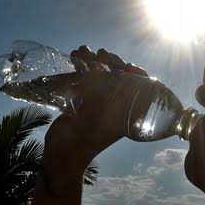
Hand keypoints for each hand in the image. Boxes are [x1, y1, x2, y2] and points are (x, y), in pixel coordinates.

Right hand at [42, 46, 149, 176]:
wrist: (64, 154)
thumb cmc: (88, 138)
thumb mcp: (102, 117)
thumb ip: (108, 95)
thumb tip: (111, 70)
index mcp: (127, 114)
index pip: (139, 88)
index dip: (136, 74)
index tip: (128, 66)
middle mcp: (115, 107)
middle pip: (119, 77)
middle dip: (110, 62)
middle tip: (102, 53)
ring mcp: (98, 103)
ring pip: (100, 75)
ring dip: (92, 61)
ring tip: (83, 50)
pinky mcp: (81, 101)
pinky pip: (84, 80)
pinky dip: (79, 67)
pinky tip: (74, 55)